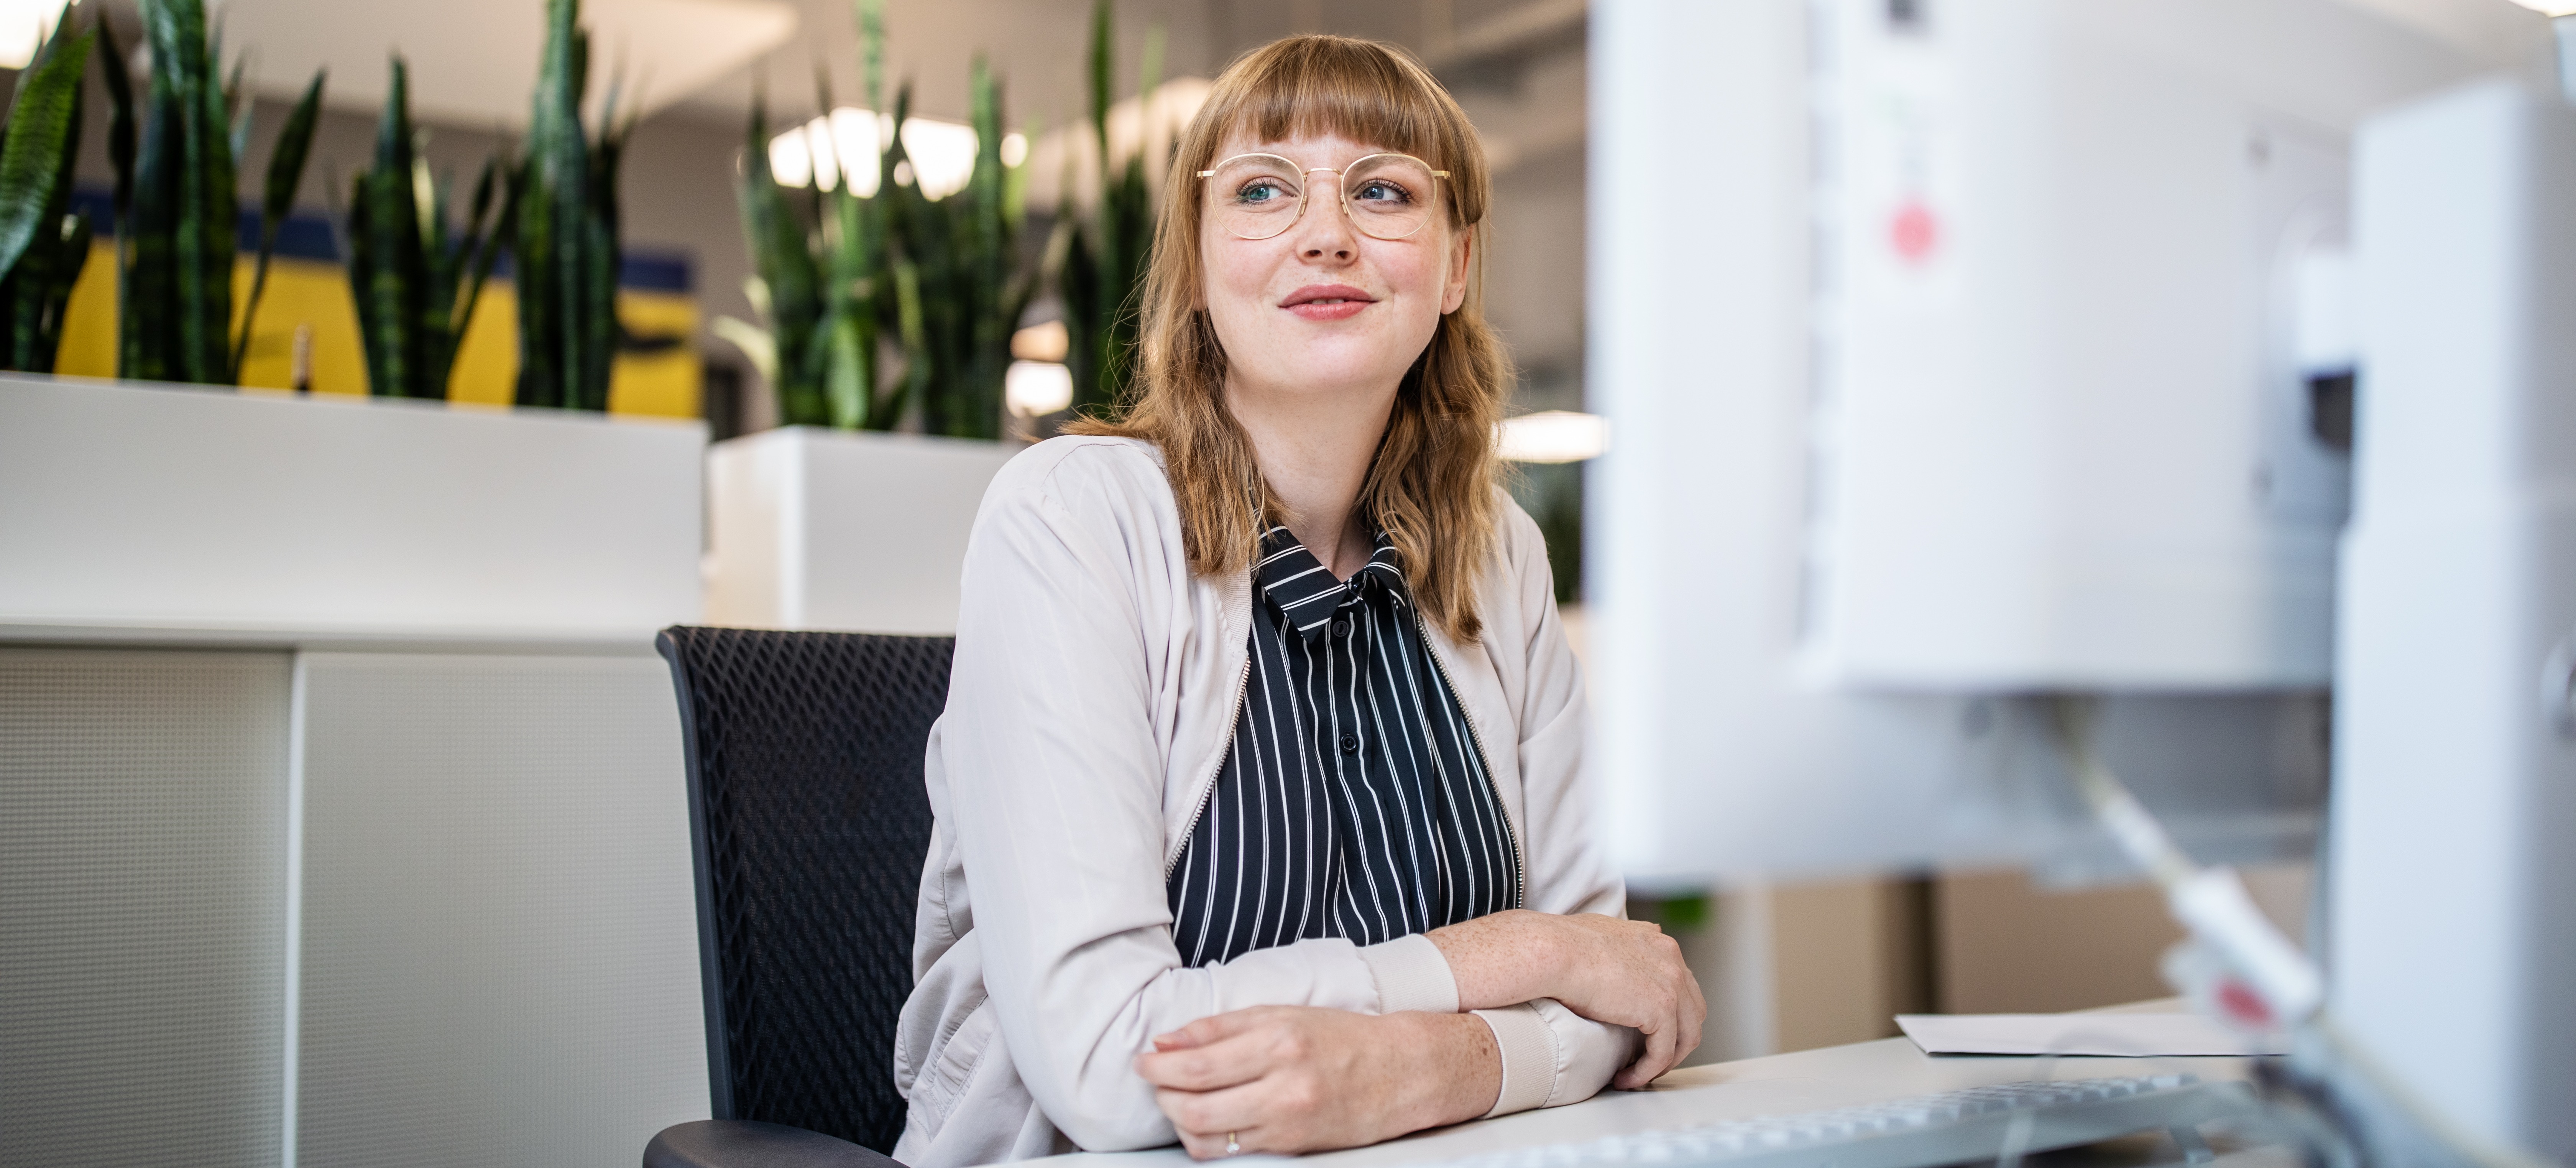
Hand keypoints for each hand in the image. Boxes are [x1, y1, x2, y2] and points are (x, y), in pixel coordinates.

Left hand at [1134, 1006, 1498, 1158]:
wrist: (1400, 1072)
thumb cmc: (1340, 1037)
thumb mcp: (1281, 1014)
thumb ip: (1220, 1027)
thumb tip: (1166, 1040)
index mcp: (1278, 1042)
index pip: (1197, 1065)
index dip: (1157, 1068)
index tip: (1142, 1061)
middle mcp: (1283, 1086)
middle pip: (1194, 1105)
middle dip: (1161, 1094)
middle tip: (1153, 1080)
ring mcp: (1287, 1123)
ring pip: (1207, 1136)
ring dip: (1178, 1119)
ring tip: (1176, 1099)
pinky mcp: (1291, 1148)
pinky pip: (1231, 1152)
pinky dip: (1206, 1138)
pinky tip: (1204, 1119)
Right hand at [1429, 910, 1705, 1088]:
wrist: (1552, 952)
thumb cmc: (1561, 944)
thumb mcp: (1601, 934)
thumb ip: (1620, 945)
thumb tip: (1613, 958)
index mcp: (1658, 941)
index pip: (1681, 984)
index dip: (1670, 1014)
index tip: (1650, 1034)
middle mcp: (1671, 959)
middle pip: (1692, 1011)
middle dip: (1675, 1039)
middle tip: (1649, 1059)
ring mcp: (1671, 983)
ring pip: (1685, 1036)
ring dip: (1663, 1061)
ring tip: (1639, 1074)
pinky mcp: (1662, 1009)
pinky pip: (1663, 1053)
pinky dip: (1646, 1071)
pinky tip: (1626, 1078)